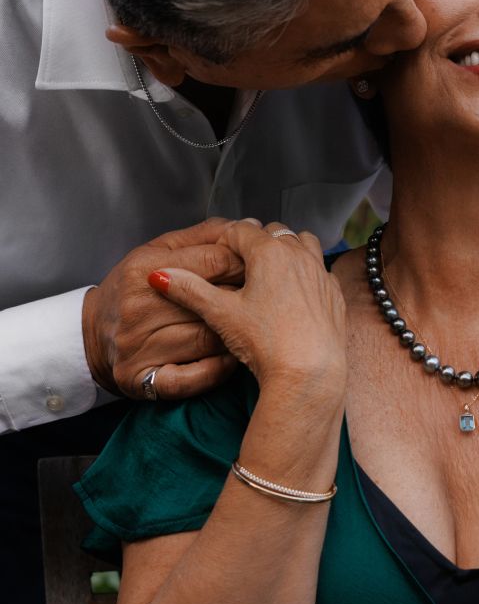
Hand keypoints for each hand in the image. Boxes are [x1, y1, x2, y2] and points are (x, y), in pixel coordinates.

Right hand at [83, 218, 243, 399]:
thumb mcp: (155, 251)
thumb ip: (201, 236)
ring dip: (236, 333)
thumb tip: (247, 223)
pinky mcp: (144, 380)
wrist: (89, 336)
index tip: (258, 265)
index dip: (244, 262)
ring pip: (211, 338)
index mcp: (144, 269)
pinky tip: (229, 358)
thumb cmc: (131, 289)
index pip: (215, 260)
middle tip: (263, 295)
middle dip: (246, 295)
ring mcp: (140, 347)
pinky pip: (196, 376)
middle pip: (216, 300)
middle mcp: (140, 308)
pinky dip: (219, 368)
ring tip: (248, 325)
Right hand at [147, 220, 346, 393]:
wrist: (309, 374)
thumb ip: (190, 289)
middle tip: (238, 264)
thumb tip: (160, 275)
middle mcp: (299, 254)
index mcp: (270, 252)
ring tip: (269, 273)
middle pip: (273, 232)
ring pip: (302, 243)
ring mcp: (321, 272)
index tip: (215, 255)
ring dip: (286, 249)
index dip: (224, 240)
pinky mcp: (334, 293)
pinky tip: (294, 295)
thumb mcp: (220, 314)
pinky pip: (319, 270)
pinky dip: (306, 272)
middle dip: (255, 242)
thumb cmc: (265, 342)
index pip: (241, 230)